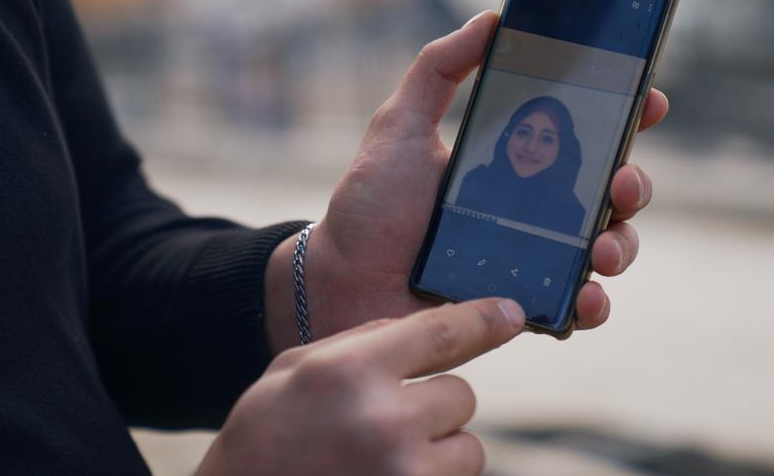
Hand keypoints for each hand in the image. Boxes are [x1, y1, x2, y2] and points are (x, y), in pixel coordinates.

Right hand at [199, 298, 524, 475]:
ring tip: (387, 457)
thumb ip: (359, 342)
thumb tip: (417, 328)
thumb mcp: (294, 371)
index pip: (442, 334)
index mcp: (351, 372)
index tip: (511, 314)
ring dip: (440, 450)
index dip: (484, 319)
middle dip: (435, 404)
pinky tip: (386, 474)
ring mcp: (404, 474)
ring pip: (468, 448)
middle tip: (390, 420)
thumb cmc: (261, 440)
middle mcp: (384, 422)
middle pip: (461, 396)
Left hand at [265, 11, 668, 350]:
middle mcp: (535, 210)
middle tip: (622, 181)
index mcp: (516, 162)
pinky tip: (587, 298)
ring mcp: (534, 260)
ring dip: (624, 245)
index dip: (626, 116)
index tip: (647, 99)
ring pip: (607, 249)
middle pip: (611, 193)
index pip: (585, 135)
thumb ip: (437, 69)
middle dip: (634, 184)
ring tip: (603, 248)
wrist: (341, 282)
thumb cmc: (370, 205)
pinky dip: (593, 307)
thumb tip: (489, 18)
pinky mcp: (522, 308)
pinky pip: (575, 311)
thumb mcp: (399, 126)